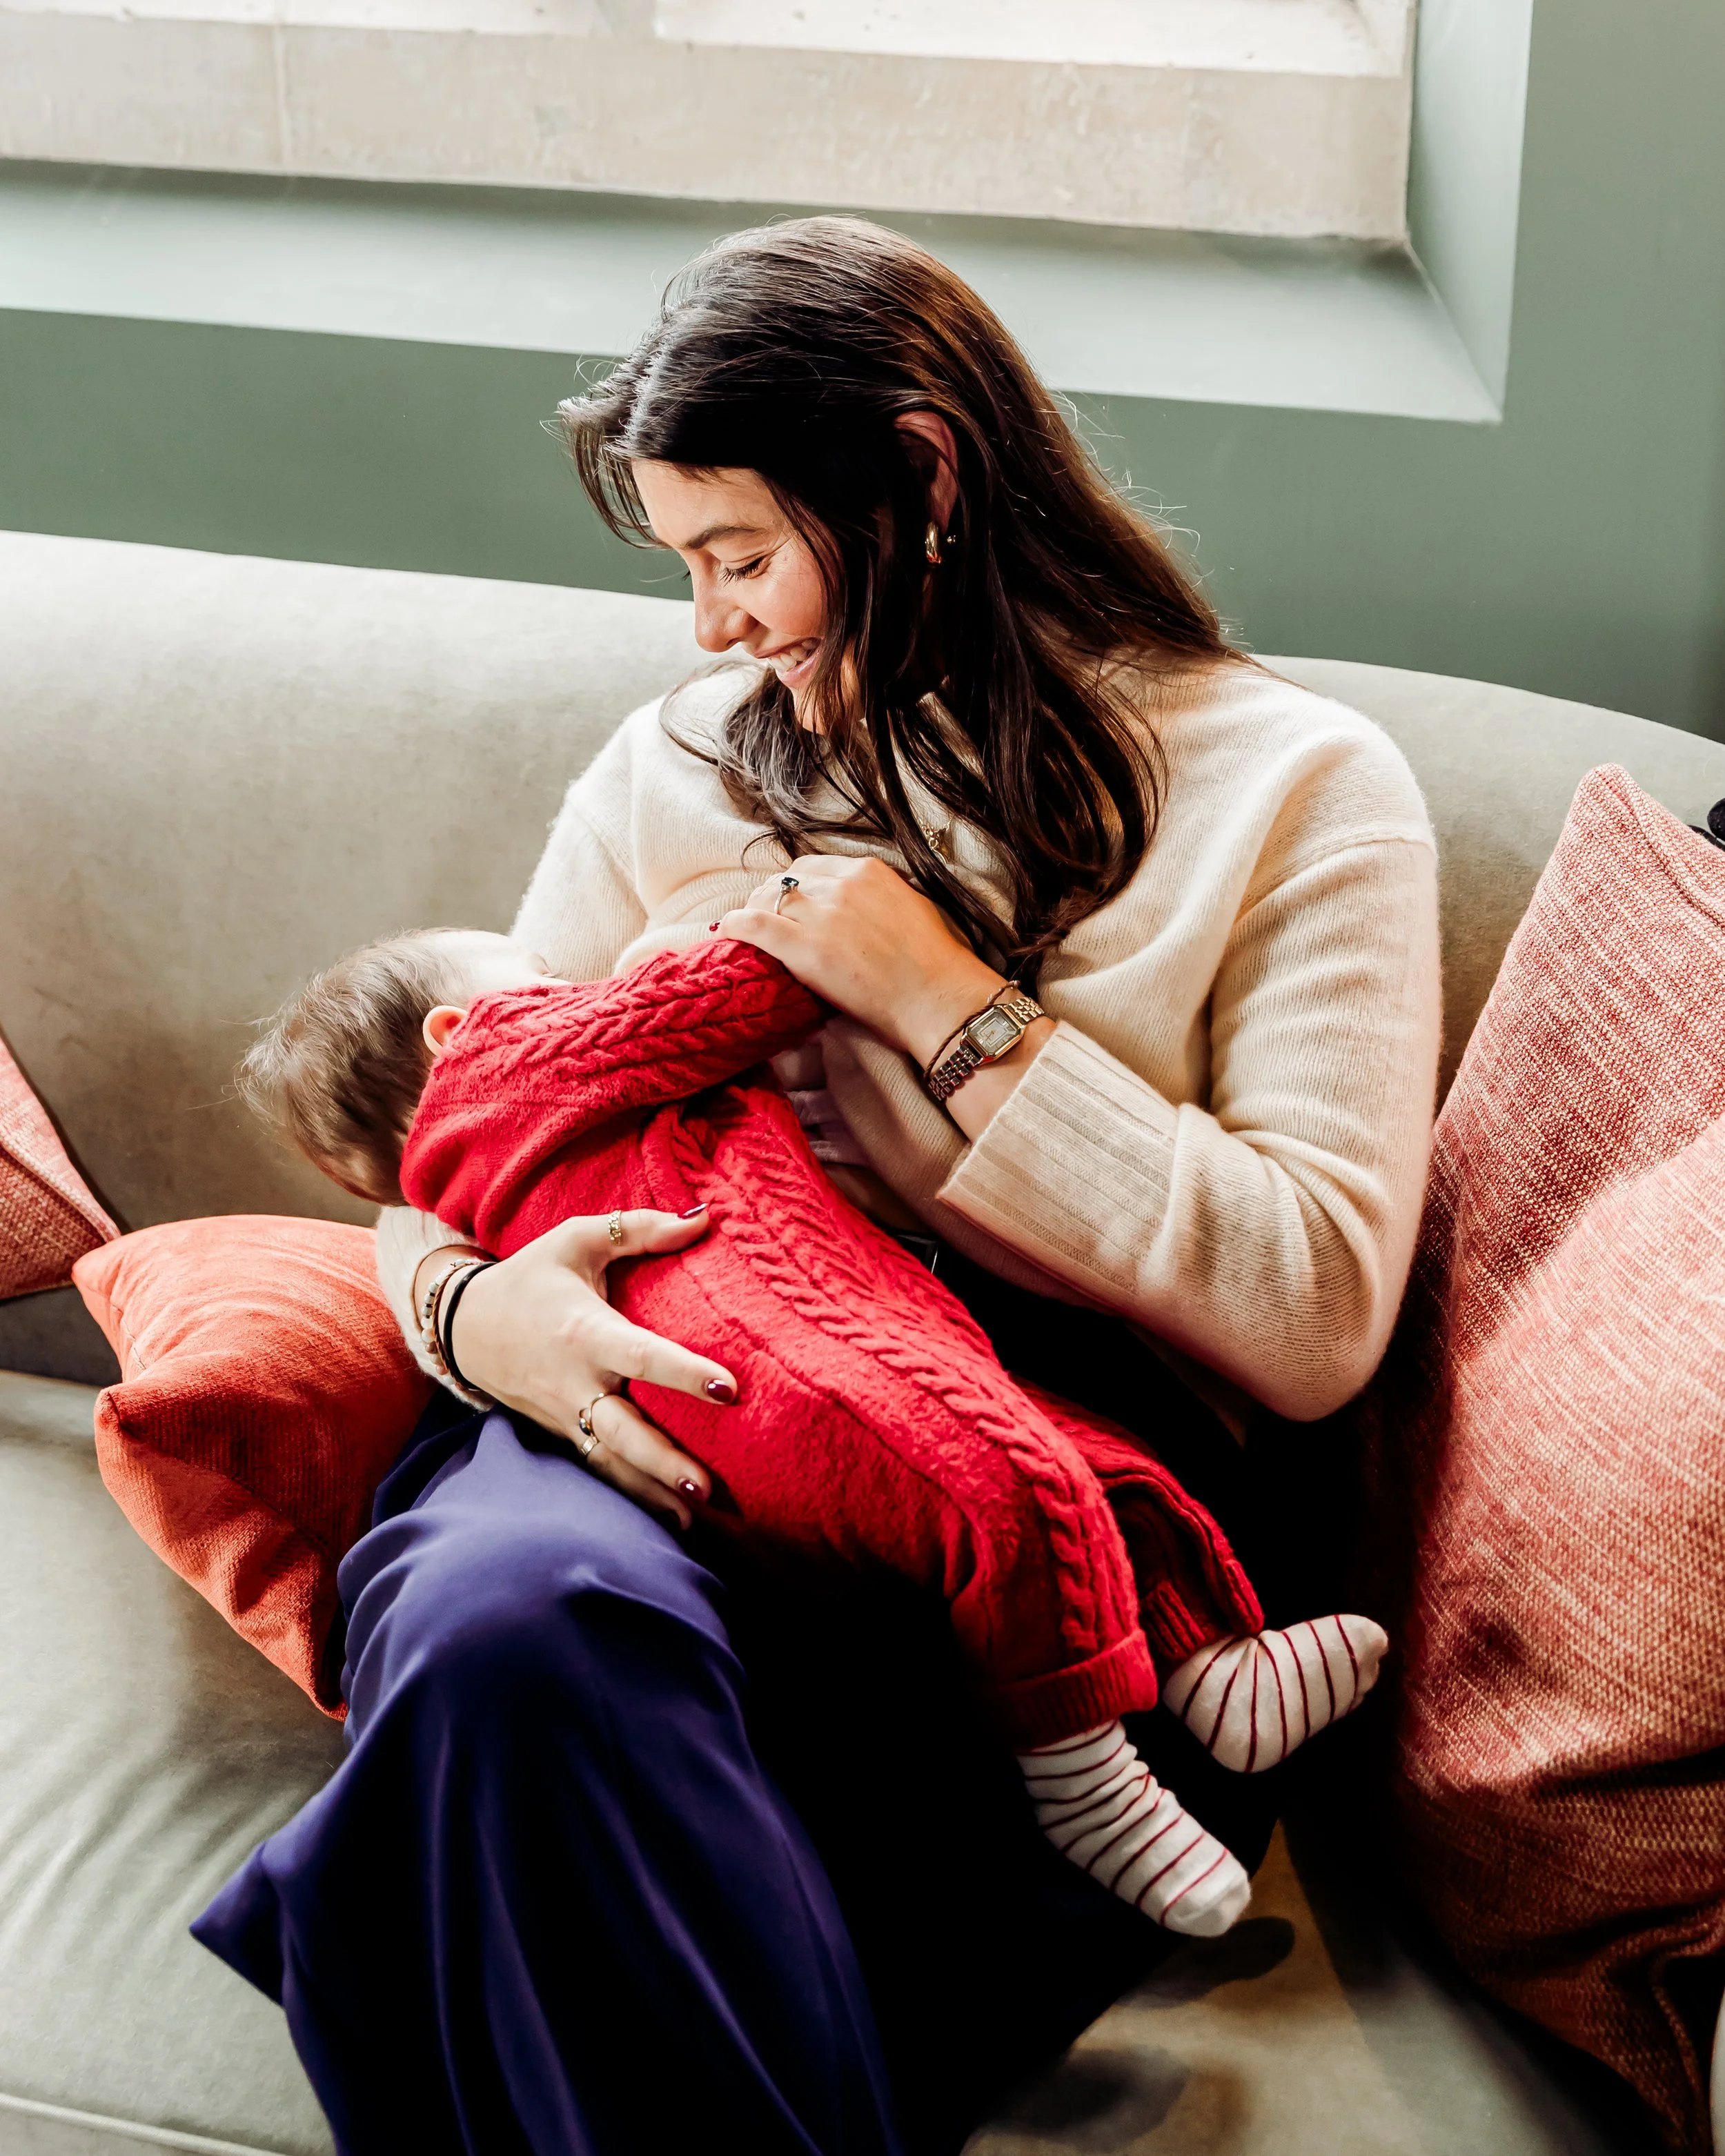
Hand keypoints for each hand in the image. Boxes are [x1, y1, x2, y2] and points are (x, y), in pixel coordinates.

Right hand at [424, 1211, 736, 1531]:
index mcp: (584, 1332)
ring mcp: (566, 1416)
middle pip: (622, 1430)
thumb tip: (704, 1217)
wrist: (464, 1325)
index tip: (727, 1387)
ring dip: (651, 1493)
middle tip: (707, 1487)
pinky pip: (600, 1470)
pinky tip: (672, 1522)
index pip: (639, 1354)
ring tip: (695, 1519)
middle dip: (663, 1461)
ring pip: (611, 1463)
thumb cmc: (532, 1277)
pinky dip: (633, 1498)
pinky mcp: (563, 1434)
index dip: (682, 1371)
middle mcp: (575, 1382)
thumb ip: (639, 1228)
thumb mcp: (576, 1239)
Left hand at [716, 854, 1005, 1068]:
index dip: (795, 884)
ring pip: (766, 898)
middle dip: (772, 896)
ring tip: (744, 928)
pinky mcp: (804, 948)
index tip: (790, 900)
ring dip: (752, 910)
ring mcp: (821, 915)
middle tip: (765, 916)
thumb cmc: (936, 964)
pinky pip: (754, 925)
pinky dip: (735, 925)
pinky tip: (725, 931)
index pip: (813, 865)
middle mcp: (842, 884)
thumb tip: (864, 908)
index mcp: (869, 871)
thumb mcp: (913, 908)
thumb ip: (882, 898)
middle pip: (787, 879)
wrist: (939, 997)